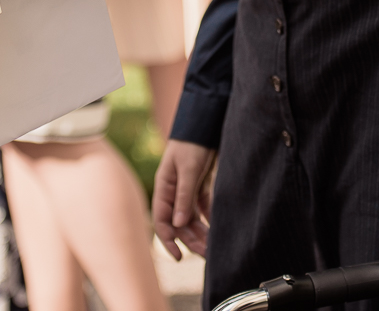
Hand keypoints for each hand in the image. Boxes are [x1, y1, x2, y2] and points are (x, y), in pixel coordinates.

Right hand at [153, 139, 215, 259]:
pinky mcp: (200, 185)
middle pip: (179, 222)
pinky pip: (202, 208)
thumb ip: (184, 196)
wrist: (205, 123)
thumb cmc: (192, 144)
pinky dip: (208, 219)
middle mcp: (173, 192)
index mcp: (164, 188)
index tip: (179, 256)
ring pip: (191, 218)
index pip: (162, 220)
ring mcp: (187, 189)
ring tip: (213, 246)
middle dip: (190, 240)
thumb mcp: (188, 169)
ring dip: (200, 232)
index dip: (168, 240)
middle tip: (205, 254)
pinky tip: (216, 229)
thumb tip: (179, 224)